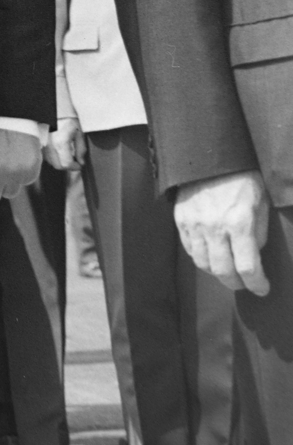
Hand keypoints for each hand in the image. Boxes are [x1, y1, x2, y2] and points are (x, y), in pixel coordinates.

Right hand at [44, 117, 84, 171]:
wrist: (55, 109)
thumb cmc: (67, 118)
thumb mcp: (79, 133)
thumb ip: (81, 149)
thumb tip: (81, 161)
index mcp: (60, 143)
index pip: (67, 164)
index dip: (75, 167)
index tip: (80, 165)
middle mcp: (49, 145)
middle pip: (58, 165)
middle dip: (68, 166)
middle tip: (75, 161)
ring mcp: (43, 144)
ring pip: (51, 162)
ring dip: (60, 162)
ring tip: (67, 154)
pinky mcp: (40, 142)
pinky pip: (46, 155)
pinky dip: (54, 157)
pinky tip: (60, 150)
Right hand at [174, 171, 269, 296]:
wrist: (210, 156)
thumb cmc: (242, 179)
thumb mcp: (261, 205)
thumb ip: (258, 234)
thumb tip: (253, 255)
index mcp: (239, 223)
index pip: (247, 267)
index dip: (257, 284)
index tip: (262, 288)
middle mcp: (215, 227)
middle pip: (223, 271)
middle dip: (237, 283)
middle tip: (245, 284)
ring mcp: (194, 224)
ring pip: (203, 264)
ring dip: (217, 273)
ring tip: (227, 271)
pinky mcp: (181, 219)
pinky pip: (189, 249)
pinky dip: (201, 258)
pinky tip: (210, 255)